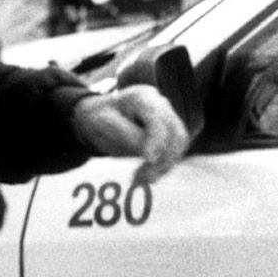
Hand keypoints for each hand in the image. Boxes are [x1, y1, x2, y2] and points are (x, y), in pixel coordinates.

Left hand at [72, 84, 189, 183]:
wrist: (100, 114)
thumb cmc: (98, 118)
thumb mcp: (103, 124)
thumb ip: (127, 136)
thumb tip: (150, 156)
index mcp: (141, 97)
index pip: (158, 119)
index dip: (157, 141)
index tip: (148, 161)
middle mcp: (160, 104)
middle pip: (175, 131)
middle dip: (164, 157)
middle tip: (145, 179)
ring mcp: (168, 115)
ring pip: (179, 142)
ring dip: (166, 164)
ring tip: (145, 179)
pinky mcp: (170, 130)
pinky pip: (176, 149)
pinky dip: (165, 164)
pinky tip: (149, 174)